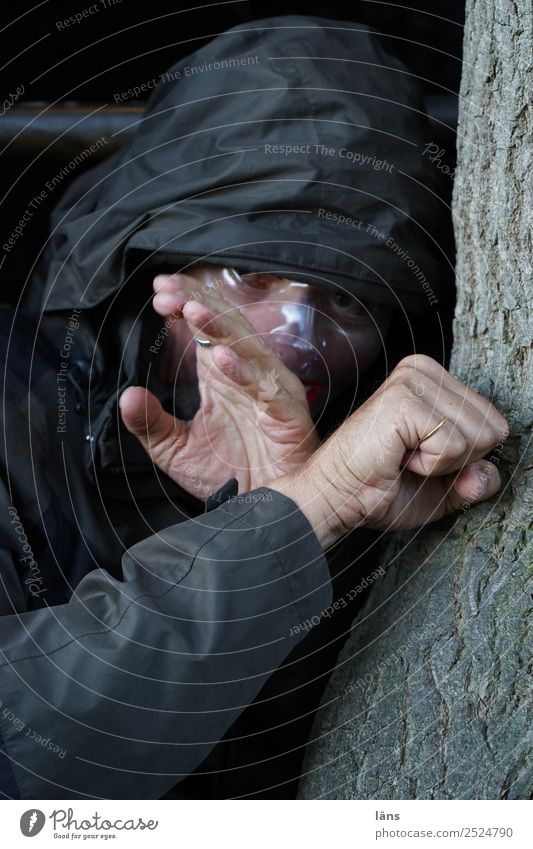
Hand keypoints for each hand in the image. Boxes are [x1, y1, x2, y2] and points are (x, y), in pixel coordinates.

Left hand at [119, 272, 318, 497]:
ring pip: (248, 349)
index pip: (205, 328)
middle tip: (168, 292)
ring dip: (220, 328)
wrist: (260, 511)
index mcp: (223, 375)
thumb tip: (126, 395)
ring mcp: (271, 392)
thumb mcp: (176, 449)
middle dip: (198, 304)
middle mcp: (248, 375)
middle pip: (226, 327)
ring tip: (192, 311)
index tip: (157, 291)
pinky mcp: (288, 415)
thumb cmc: (228, 474)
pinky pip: (267, 389)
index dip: (185, 304)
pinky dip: (245, 373)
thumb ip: (151, 423)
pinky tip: (221, 360)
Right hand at [269, 355, 508, 547]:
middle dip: (459, 460)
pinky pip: (454, 445)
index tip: (423, 459)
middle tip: (413, 460)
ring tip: (404, 458)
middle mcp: (424, 370)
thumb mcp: (443, 489)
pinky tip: (398, 456)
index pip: (495, 422)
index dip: (467, 458)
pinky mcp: (403, 399)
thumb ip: (475, 480)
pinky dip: (431, 465)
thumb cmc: (379, 489)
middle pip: (493, 428)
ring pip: (478, 436)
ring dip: (443, 463)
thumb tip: (489, 474)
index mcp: (435, 380)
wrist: (336, 498)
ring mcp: (412, 380)